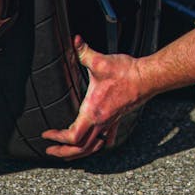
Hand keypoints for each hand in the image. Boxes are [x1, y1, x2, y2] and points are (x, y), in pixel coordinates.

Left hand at [42, 37, 143, 159]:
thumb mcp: (100, 61)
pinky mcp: (117, 119)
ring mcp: (111, 122)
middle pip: (81, 148)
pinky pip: (107, 139)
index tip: (47, 135)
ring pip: (93, 147)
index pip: (73, 136)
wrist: (147, 78)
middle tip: (50, 151)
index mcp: (93, 111)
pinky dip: (98, 145)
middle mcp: (101, 121)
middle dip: (63, 153)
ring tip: (66, 154)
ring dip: (78, 153)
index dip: (58, 138)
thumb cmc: (126, 73)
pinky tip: (96, 145)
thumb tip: (74, 40)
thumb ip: (84, 51)